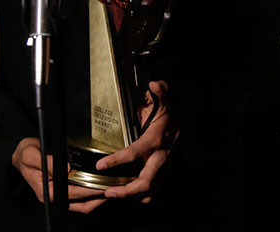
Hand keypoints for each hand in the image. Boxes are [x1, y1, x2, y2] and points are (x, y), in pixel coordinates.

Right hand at [11, 138, 106, 213]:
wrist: (21, 153)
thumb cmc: (25, 155)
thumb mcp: (32, 156)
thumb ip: (48, 162)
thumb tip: (67, 168)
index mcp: (48, 191)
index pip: (74, 193)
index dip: (89, 190)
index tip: (101, 186)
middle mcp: (55, 194)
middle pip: (80, 204)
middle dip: (96, 198)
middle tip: (110, 189)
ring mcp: (60, 191)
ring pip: (82, 201)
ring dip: (95, 196)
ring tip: (109, 188)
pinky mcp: (63, 186)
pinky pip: (79, 193)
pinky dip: (90, 190)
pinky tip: (99, 183)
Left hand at [96, 80, 175, 202]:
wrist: (178, 124)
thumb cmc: (165, 113)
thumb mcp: (161, 99)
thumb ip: (159, 90)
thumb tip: (153, 84)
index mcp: (159, 136)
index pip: (138, 150)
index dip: (118, 159)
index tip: (101, 165)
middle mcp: (164, 154)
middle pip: (147, 180)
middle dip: (127, 190)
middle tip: (108, 193)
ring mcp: (165, 166)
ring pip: (151, 189)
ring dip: (132, 195)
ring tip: (114, 195)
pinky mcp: (164, 173)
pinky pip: (155, 190)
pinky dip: (141, 195)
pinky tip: (128, 193)